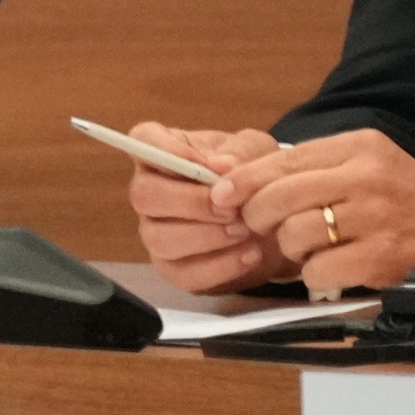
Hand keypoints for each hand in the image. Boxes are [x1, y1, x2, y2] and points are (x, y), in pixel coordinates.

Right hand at [126, 123, 286, 293]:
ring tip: (244, 230)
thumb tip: (221, 166)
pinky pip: (183, 274)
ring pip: (158, 238)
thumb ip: (240, 152)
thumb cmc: (251, 175)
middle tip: (232, 208)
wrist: (271, 218)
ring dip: (206, 236)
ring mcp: (156, 230)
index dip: (167, 152)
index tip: (205, 164)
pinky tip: (251, 253)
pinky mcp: (172, 267)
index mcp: (164, 149)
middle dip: (192, 203)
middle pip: (144, 195)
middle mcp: (150, 189)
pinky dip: (220, 266)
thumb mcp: (256, 150)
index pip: (143, 141)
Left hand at [214, 128, 414, 294]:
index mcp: (358, 146)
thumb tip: (234, 178)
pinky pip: (318, 270)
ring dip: (291, 248)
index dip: (244, 180)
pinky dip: (314, 274)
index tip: (221, 195)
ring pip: (295, 235)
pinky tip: (328, 267)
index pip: (284, 159)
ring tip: (308, 246)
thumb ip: (308, 165)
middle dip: (258, 217)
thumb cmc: (399, 195)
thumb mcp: (361, 161)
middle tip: (259, 227)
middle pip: (281, 197)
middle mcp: (366, 177)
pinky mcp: (382, 257)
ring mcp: (375, 218)